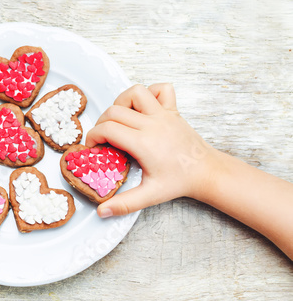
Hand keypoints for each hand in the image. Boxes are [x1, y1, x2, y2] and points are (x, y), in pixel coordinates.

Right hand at [86, 83, 215, 217]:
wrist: (207, 172)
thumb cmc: (180, 182)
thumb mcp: (150, 195)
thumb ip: (124, 204)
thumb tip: (102, 211)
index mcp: (144, 142)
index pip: (107, 129)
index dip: (93, 136)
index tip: (94, 147)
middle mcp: (153, 124)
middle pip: (115, 110)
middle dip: (102, 122)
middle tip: (103, 138)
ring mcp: (164, 115)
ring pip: (136, 92)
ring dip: (122, 101)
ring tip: (120, 119)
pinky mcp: (173, 111)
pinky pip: (161, 89)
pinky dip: (149, 93)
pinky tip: (143, 109)